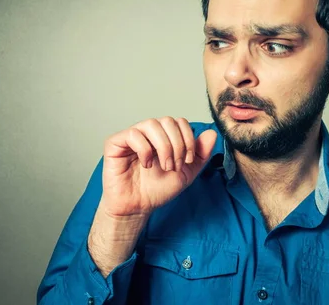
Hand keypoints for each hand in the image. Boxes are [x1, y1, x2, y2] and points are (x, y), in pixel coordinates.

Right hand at [99, 117, 216, 217]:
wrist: (139, 207)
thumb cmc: (158, 189)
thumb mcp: (186, 172)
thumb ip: (200, 154)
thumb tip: (212, 133)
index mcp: (164, 136)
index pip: (180, 122)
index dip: (188, 139)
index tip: (187, 161)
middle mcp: (148, 132)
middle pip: (168, 120)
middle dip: (177, 144)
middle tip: (175, 166)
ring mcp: (132, 136)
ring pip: (152, 124)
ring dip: (164, 147)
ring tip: (164, 166)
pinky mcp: (115, 143)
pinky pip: (133, 134)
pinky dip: (144, 149)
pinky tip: (146, 165)